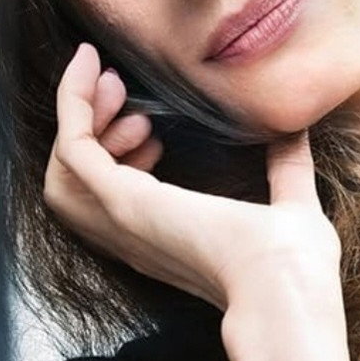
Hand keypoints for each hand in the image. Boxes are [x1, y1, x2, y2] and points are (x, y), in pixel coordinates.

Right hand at [43, 43, 343, 333]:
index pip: (115, 199)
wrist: (287, 288)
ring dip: (78, 118)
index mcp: (167, 239)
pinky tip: (91, 73)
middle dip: (90, 130)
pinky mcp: (122, 200)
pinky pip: (74, 148)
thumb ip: (288, 169)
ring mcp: (122, 218)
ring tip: (111, 83)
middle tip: (116, 88)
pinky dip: (73, 106)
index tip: (147, 120)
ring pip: (64, 169)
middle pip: (77, 184)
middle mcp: (134, 235)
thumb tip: (295, 132)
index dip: (119, 153)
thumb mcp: (291, 205)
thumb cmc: (295, 268)